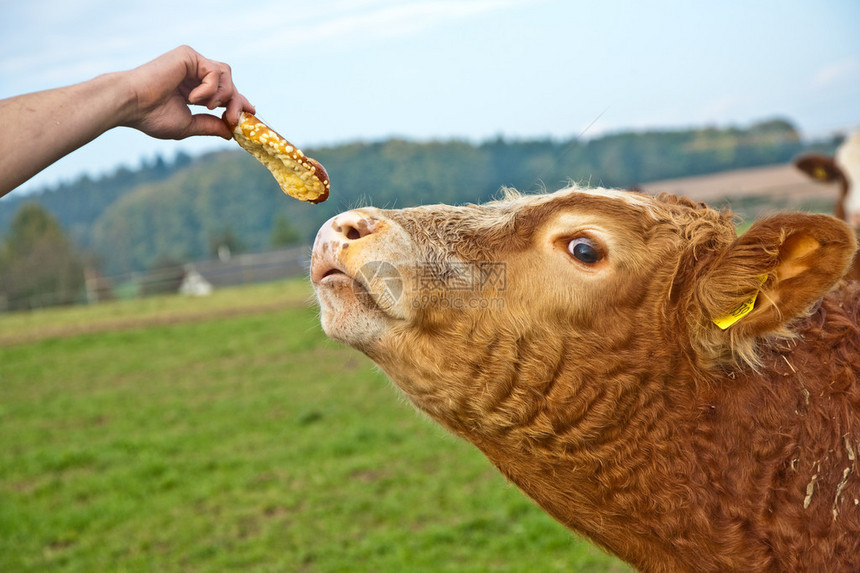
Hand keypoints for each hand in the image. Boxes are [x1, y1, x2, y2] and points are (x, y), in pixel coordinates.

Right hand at [121, 45, 254, 139]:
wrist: (131, 105)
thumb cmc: (152, 116)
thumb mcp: (188, 125)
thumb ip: (210, 126)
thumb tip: (231, 132)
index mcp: (192, 86)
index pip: (222, 90)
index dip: (237, 100)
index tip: (250, 112)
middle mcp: (193, 71)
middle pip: (228, 81)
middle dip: (235, 101)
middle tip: (232, 118)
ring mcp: (191, 61)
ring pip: (225, 74)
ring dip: (221, 95)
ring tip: (205, 106)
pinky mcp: (188, 55)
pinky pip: (214, 72)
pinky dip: (209, 89)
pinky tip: (192, 97)